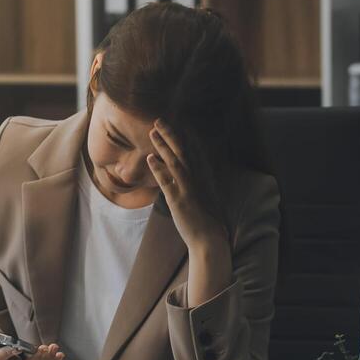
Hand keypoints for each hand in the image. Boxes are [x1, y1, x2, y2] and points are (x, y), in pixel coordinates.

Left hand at [147, 119, 227, 253]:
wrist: (209, 239)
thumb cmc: (203, 219)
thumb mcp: (199, 197)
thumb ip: (190, 184)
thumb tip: (179, 176)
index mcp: (201, 177)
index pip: (191, 151)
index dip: (181, 136)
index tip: (172, 124)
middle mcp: (197, 179)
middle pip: (182, 151)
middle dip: (170, 135)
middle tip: (158, 120)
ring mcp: (188, 189)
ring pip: (175, 162)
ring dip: (163, 146)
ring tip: (152, 132)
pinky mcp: (180, 201)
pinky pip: (167, 182)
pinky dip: (158, 169)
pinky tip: (150, 159)